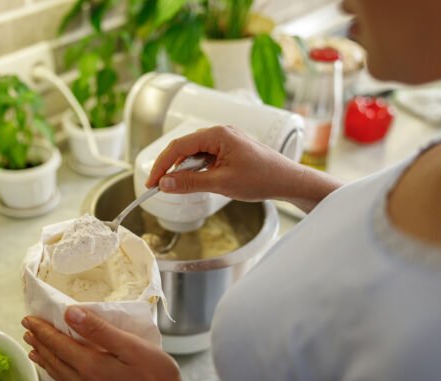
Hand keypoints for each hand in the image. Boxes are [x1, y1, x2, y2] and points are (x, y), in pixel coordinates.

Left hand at [21, 307, 207, 380]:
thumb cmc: (156, 376)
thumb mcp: (131, 346)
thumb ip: (98, 330)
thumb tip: (70, 314)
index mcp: (90, 365)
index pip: (59, 344)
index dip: (43, 330)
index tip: (29, 318)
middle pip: (56, 360)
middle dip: (40, 343)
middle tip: (27, 330)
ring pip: (60, 377)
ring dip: (46, 362)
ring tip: (34, 352)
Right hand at [146, 125, 341, 212]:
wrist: (288, 181)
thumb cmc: (262, 178)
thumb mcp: (221, 183)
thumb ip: (190, 183)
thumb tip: (166, 183)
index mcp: (217, 134)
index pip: (179, 146)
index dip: (162, 165)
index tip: (152, 182)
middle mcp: (220, 133)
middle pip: (185, 147)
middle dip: (171, 167)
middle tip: (161, 187)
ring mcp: (226, 141)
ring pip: (195, 153)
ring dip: (185, 170)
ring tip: (179, 187)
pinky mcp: (230, 150)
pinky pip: (206, 157)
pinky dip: (198, 170)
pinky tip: (197, 182)